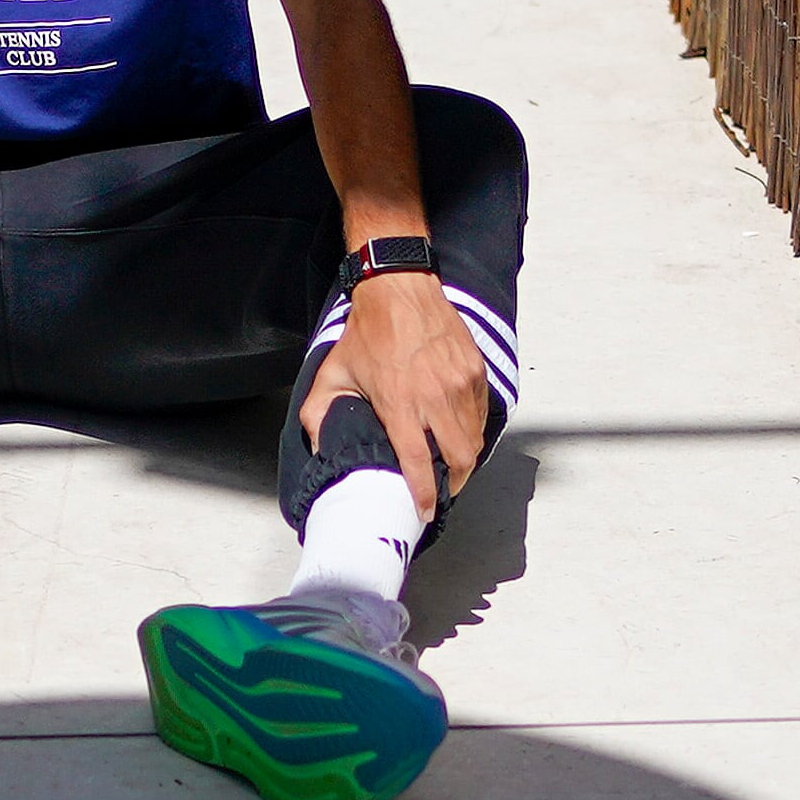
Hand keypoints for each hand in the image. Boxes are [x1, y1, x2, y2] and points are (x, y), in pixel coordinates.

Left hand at [299, 271, 489, 522]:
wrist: (399, 288)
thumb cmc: (367, 332)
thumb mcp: (333, 373)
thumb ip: (319, 414)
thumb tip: (318, 446)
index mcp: (399, 403)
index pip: (417, 462)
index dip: (424, 494)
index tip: (425, 511)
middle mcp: (434, 396)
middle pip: (459, 458)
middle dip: (454, 483)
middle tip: (442, 490)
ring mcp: (459, 382)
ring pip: (474, 438)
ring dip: (465, 458)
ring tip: (451, 466)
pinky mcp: (474, 370)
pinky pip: (480, 412)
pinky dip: (472, 429)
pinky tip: (458, 432)